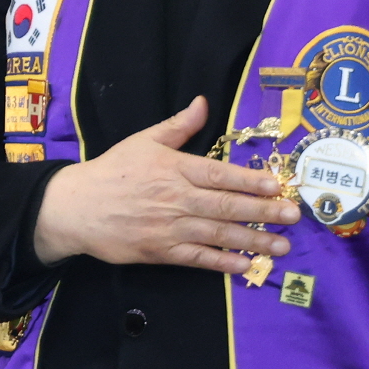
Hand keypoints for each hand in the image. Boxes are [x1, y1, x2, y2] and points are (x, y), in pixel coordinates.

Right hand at [31, 96, 297, 274]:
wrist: (75, 207)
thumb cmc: (112, 171)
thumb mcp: (142, 141)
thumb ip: (178, 126)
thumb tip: (204, 103)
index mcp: (174, 169)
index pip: (219, 175)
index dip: (249, 180)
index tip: (276, 185)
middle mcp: (176, 199)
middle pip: (226, 206)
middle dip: (263, 212)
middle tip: (293, 216)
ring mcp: (169, 228)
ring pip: (218, 235)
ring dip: (252, 241)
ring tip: (281, 246)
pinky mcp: (160, 252)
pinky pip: (198, 259)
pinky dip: (223, 263)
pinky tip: (247, 266)